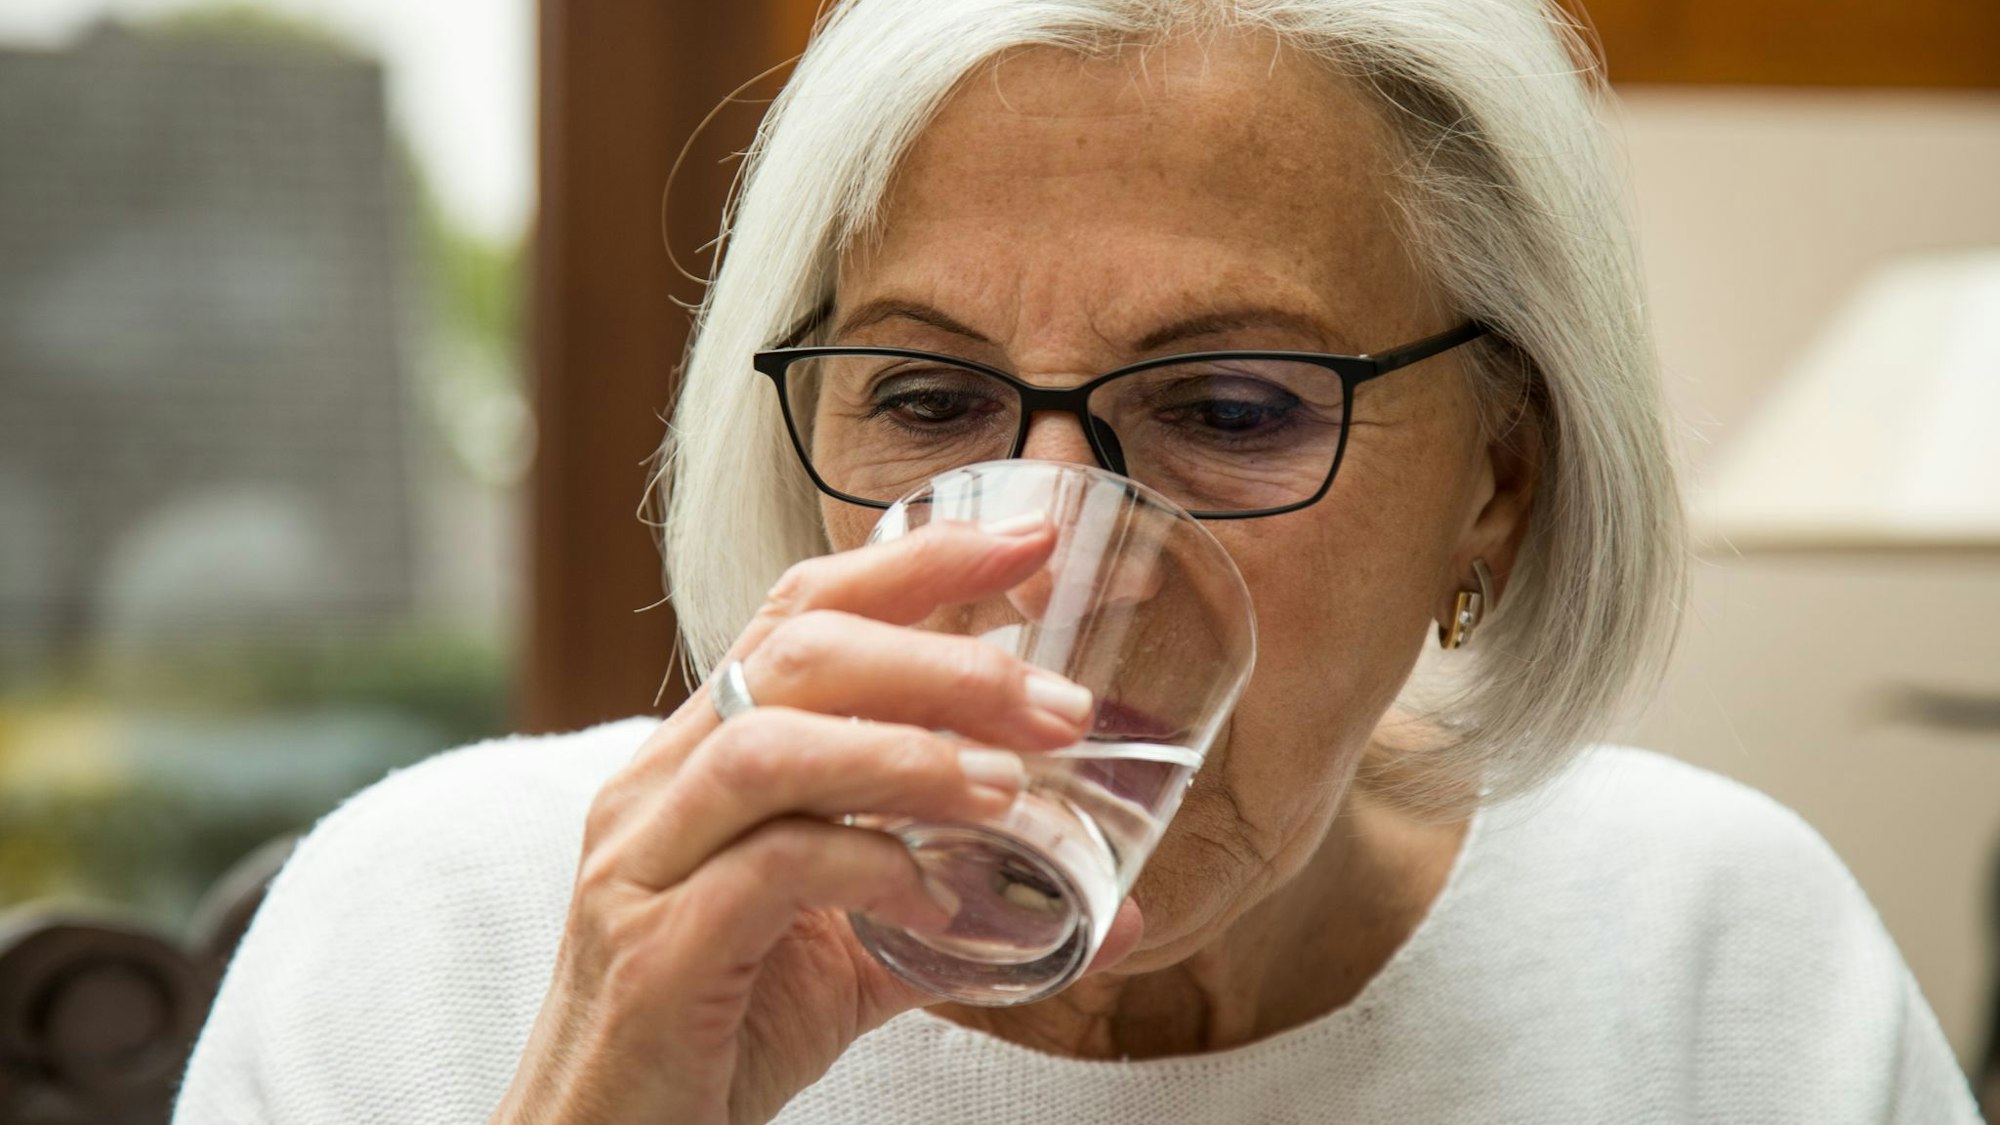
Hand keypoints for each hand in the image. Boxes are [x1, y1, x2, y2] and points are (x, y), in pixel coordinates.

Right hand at [491, 516, 1142, 1124]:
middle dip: (947, 658)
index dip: (919, 564)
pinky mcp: (653, 949)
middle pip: (801, 652)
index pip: (804, 611)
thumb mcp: (851, 951)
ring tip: (1011, 790)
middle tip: (1061, 706)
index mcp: (702, 756)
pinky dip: (868, 867)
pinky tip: (935, 899)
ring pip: (775, 743)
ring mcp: (645, 861)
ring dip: (911, 754)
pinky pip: (767, 868)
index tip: (1033, 543)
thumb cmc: (718, 1028)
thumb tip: (1114, 907)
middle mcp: (660, 785)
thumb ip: (964, 909)